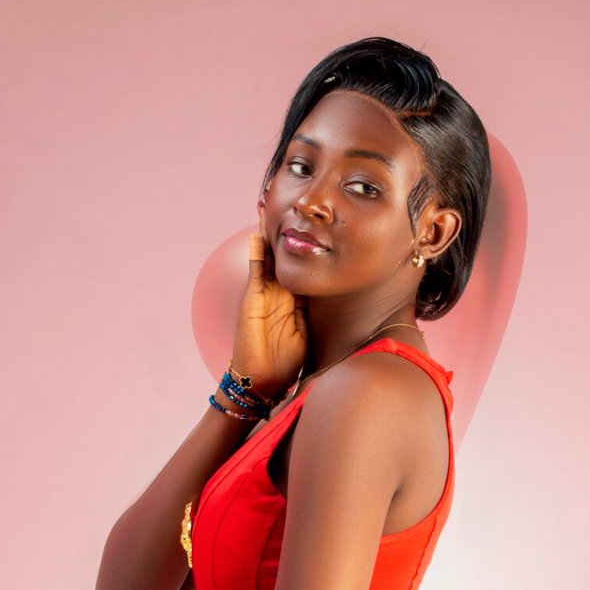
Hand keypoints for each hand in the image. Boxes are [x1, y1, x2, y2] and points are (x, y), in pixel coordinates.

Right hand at [231, 200, 306, 401]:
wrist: (261, 381)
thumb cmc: (284, 363)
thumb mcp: (307, 334)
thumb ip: (315, 316)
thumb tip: (337, 307)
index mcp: (293, 301)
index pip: (302, 268)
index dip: (308, 248)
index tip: (318, 229)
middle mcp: (278, 293)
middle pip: (283, 255)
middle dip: (287, 232)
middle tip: (293, 208)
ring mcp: (263, 294)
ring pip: (268, 257)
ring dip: (269, 234)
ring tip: (270, 208)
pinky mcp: (251, 299)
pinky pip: (255, 271)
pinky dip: (256, 252)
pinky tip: (259, 234)